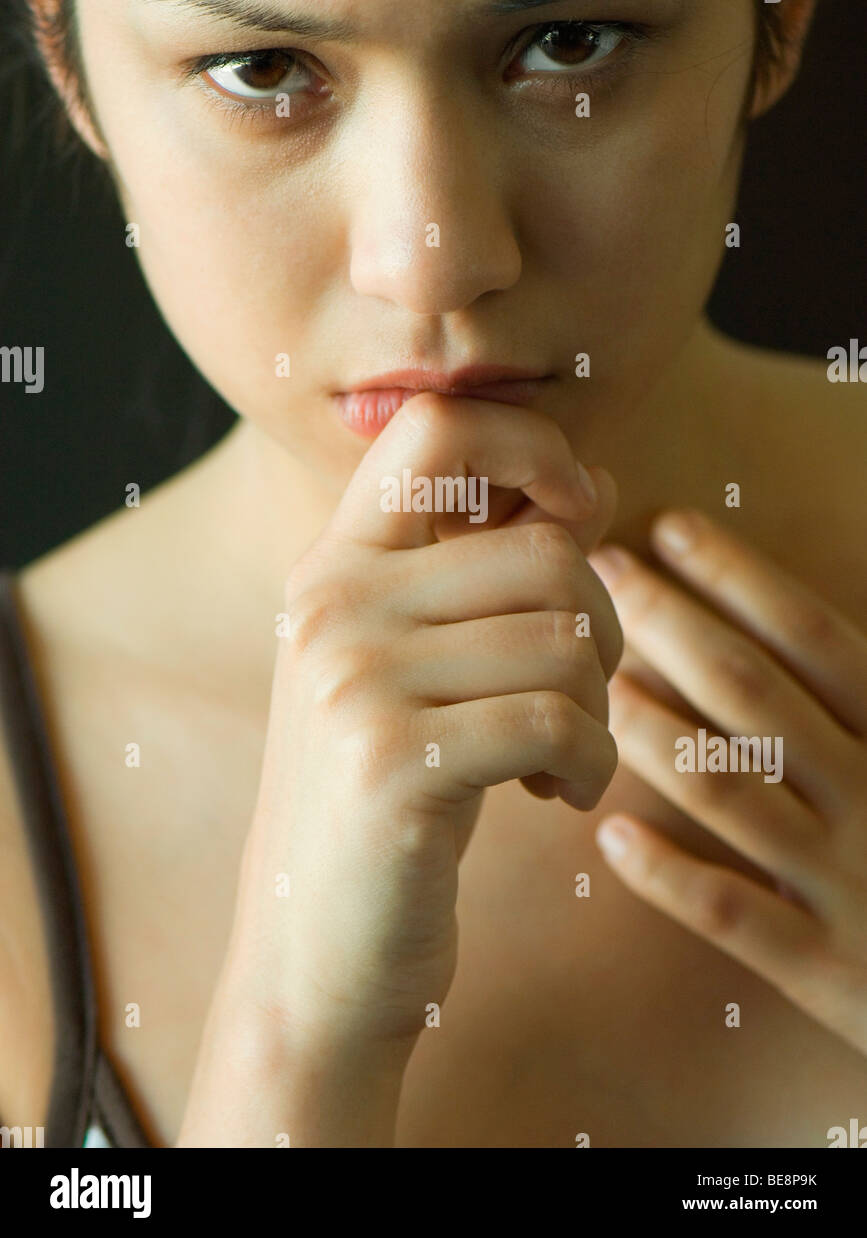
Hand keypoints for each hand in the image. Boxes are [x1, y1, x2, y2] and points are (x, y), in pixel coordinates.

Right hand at [225, 393, 621, 1051]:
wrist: (312, 955)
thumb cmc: (387, 802)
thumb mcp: (419, 669)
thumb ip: (487, 570)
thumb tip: (597, 484)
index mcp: (334, 567)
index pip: (436, 426)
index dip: (534, 446)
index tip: (579, 514)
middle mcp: (332, 604)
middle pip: (547, 552)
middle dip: (603, 628)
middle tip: (580, 695)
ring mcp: (354, 680)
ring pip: (567, 638)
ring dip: (599, 710)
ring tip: (559, 756)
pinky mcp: (393, 762)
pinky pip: (560, 720)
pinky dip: (591, 765)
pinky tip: (553, 795)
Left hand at [589, 510, 866, 1054]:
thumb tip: (808, 625)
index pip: (814, 638)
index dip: (740, 579)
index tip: (670, 529)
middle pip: (754, 695)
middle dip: (671, 626)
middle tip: (602, 576)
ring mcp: (851, 883)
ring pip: (730, 793)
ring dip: (653, 734)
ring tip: (592, 689)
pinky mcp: (830, 969)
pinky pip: (735, 915)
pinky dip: (670, 876)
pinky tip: (609, 837)